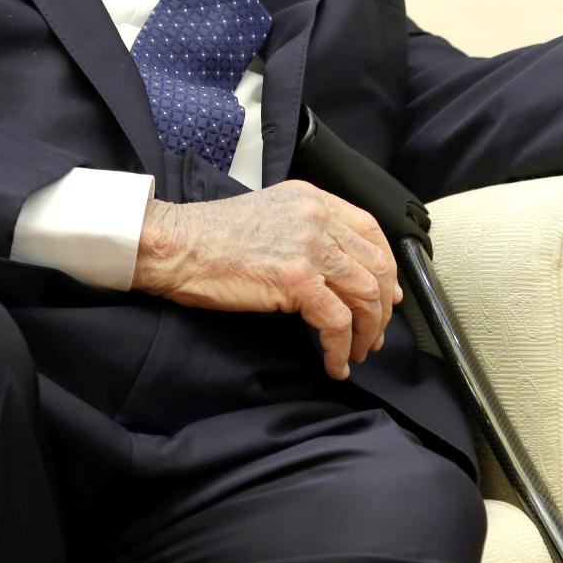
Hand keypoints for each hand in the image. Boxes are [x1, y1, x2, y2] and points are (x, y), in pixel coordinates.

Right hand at [132, 181, 403, 379]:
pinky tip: (334, 363)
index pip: (371, 229)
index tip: (388, 294)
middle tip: (375, 334)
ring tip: (356, 354)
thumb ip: (305, 231)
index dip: (386, 266)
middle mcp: (317, 217)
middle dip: (382, 308)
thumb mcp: (269, 216)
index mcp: (312, 199)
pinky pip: (337, 321)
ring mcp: (309, 246)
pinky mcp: (296, 278)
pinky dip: (340, 348)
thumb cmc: (209, 238)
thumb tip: (337, 270)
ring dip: (367, 332)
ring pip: (365, 294)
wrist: (174, 245)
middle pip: (376, 265)